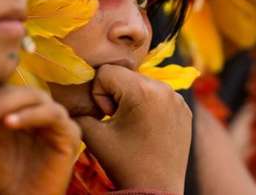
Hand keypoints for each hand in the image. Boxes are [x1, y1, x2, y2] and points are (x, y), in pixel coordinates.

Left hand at [0, 85, 81, 194]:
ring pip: (28, 96)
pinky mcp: (68, 129)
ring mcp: (51, 114)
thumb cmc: (0, 172)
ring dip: (2, 106)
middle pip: (9, 90)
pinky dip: (29, 115)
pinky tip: (9, 123)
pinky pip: (50, 113)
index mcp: (12, 104)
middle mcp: (33, 105)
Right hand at [75, 65, 192, 192]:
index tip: (108, 118)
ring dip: (132, 100)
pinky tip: (148, 129)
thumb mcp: (94, 136)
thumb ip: (79, 111)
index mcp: (142, 90)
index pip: (106, 72)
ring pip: (142, 84)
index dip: (99, 94)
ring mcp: (178, 98)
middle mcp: (164, 88)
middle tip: (119, 124)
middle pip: (125, 76)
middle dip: (116, 96)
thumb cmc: (125, 164)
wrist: (158, 192)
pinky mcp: (185, 109)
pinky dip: (149, 107)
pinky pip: (159, 96)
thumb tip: (71, 98)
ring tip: (134, 127)